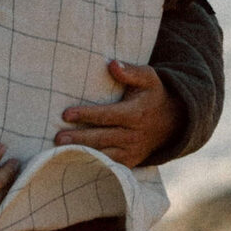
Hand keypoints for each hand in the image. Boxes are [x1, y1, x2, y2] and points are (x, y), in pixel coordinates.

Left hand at [54, 61, 178, 168]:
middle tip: (57, 138)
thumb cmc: (154, 94)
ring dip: (82, 155)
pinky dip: (93, 166)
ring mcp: (132, 151)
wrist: (174, 122)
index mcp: (135, 113)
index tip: (66, 114)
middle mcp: (132, 135)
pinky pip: (110, 166)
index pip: (107, 115)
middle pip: (102, 138)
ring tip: (60, 153)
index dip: (86, 115)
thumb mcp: (148, 78)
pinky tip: (75, 163)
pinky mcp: (130, 162)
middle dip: (79, 139)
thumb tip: (112, 64)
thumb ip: (130, 72)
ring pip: (104, 156)